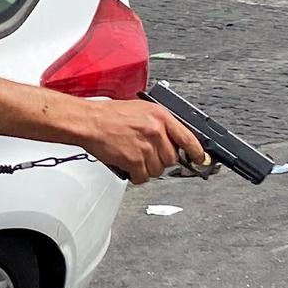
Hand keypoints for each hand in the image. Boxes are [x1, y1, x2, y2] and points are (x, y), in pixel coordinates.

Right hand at [83, 100, 205, 184]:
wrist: (87, 121)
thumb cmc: (107, 115)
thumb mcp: (139, 110)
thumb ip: (158, 123)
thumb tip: (170, 138)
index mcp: (160, 116)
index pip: (189, 138)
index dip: (196, 152)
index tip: (199, 160)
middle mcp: (156, 131)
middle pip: (172, 158)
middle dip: (160, 159)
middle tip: (147, 155)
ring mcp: (146, 147)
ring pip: (158, 170)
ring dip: (147, 168)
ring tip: (134, 158)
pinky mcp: (135, 161)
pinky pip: (143, 177)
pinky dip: (136, 176)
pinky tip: (128, 167)